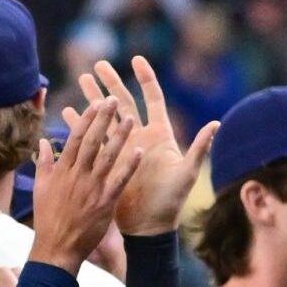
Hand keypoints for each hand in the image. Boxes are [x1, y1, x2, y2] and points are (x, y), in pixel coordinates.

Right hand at [27, 99, 140, 273]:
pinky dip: (130, 167)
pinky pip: (119, 181)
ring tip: (131, 119)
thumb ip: (44, 163)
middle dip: (103, 119)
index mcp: (62, 170)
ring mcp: (92, 189)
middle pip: (92, 141)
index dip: (86, 119)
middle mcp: (77, 175)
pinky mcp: (105, 204)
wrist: (56, 248)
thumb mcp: (40, 189)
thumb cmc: (48, 219)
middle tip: (114, 100)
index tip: (95, 104)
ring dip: (120, 137)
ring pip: (107, 157)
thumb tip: (43, 142)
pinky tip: (140, 152)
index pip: (75, 138)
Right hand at [65, 56, 218, 235]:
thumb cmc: (171, 201)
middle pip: (124, 102)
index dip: (145, 78)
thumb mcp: (187, 173)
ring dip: (93, 98)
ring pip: (106, 117)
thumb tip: (216, 124)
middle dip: (111, 82)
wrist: (150, 226)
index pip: (152, 99)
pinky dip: (82, 126)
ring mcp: (124, 149)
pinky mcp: (109, 162)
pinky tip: (70, 112)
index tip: (136, 59)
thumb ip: (200, 147)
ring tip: (82, 78)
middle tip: (98, 64)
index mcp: (159, 135)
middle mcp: (141, 137)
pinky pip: (93, 140)